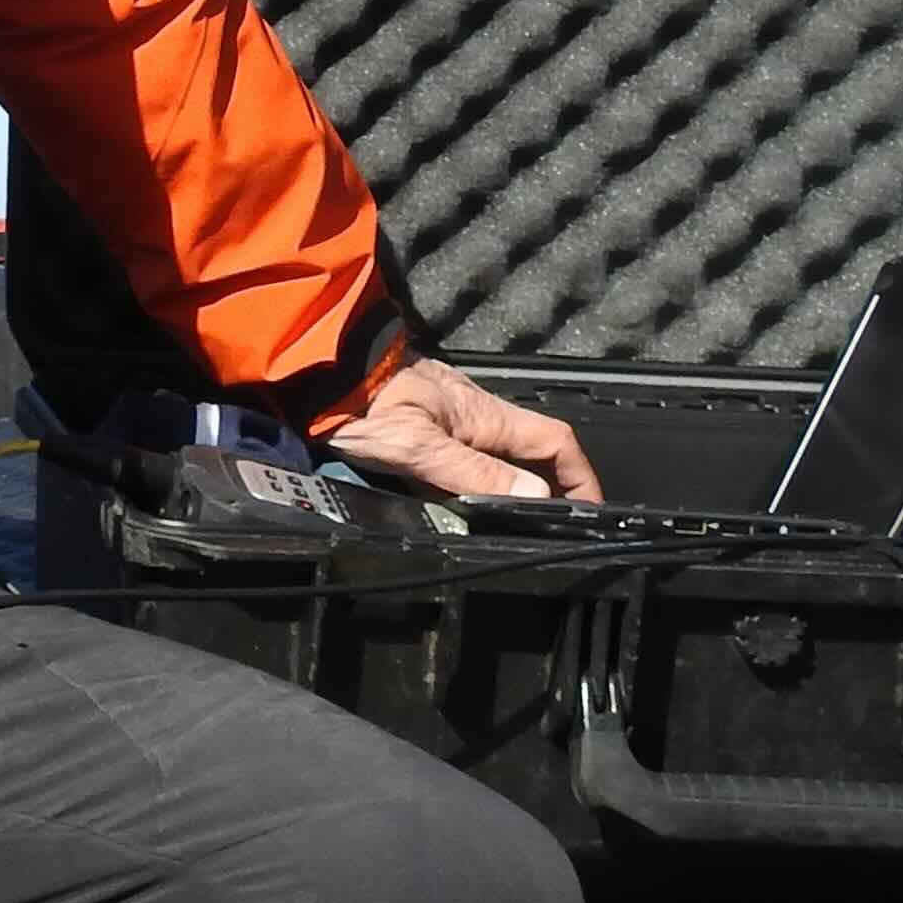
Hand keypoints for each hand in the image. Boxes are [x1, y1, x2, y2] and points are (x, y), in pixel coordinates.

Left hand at [323, 356, 604, 503]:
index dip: (581, 477)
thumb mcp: (419, 447)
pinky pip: (466, 455)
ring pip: (499, 455)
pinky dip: (478, 481)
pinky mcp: (423, 422)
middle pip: (532, 451)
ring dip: (515, 486)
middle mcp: (475, 412)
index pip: (556, 443)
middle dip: (553, 485)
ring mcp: (449, 416)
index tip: (589, 513)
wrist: (313, 373)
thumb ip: (475, 474)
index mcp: (484, 415)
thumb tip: (535, 497)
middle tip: (556, 528)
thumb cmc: (361, 404)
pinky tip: (467, 506)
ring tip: (519, 526)